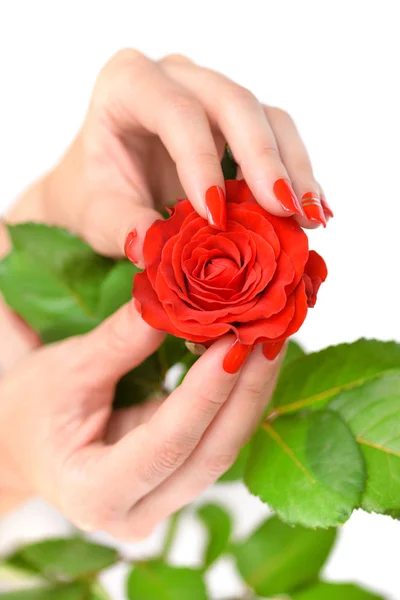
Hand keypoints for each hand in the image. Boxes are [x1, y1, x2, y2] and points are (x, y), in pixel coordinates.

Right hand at [0, 300, 283, 537]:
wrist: (21, 442)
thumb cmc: (31, 410)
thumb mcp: (67, 370)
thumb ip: (122, 341)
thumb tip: (178, 304)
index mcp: (95, 494)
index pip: (168, 444)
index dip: (207, 392)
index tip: (238, 342)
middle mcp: (137, 512)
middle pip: (211, 454)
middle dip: (246, 390)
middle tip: (271, 332)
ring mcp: (162, 502)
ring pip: (223, 449)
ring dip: (250, 392)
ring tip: (269, 338)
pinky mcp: (177, 481)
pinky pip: (218, 439)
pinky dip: (236, 398)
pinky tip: (250, 360)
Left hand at [7, 51, 331, 267]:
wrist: (103, 188)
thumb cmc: (94, 193)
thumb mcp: (96, 214)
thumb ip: (122, 227)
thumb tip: (151, 248)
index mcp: (128, 85)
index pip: (176, 112)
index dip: (201, 161)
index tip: (218, 216)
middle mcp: (177, 78)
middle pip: (234, 103)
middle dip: (265, 160)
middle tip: (287, 211)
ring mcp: (212, 96)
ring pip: (267, 118)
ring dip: (293, 169)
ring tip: (311, 217)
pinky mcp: (238, 124)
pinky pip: (278, 139)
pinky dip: (297, 176)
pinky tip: (314, 210)